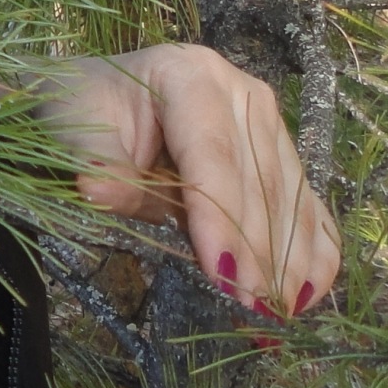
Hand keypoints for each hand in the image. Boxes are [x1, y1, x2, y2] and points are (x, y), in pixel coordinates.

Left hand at [37, 43, 340, 319]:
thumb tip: (100, 193)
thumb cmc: (84, 111)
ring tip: (278, 313)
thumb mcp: (76, 129)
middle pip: (257, 180)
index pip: (212, 155)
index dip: (219, 217)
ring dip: (288, 259)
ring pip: (288, 196)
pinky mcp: (278, 150)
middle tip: (251, 309)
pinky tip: (309, 292)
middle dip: (257, 251)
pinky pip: (305, 203)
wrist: (97, 95)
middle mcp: (239, 90)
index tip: (222, 274)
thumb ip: (98, 164)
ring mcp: (266, 120)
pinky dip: (312, 249)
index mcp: (188, 74)